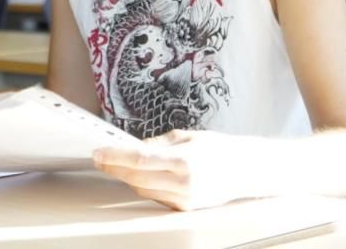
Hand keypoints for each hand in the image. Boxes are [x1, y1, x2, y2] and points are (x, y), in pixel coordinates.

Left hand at [93, 130, 255, 210]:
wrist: (247, 171)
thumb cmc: (220, 149)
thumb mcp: (188, 136)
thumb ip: (158, 142)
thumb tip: (133, 147)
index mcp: (183, 160)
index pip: (139, 159)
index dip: (115, 157)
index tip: (98, 153)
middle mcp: (183, 183)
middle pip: (136, 178)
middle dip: (114, 168)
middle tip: (100, 158)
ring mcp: (184, 199)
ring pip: (142, 190)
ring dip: (127, 177)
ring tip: (117, 164)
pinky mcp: (185, 208)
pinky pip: (155, 197)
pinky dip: (144, 185)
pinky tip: (141, 175)